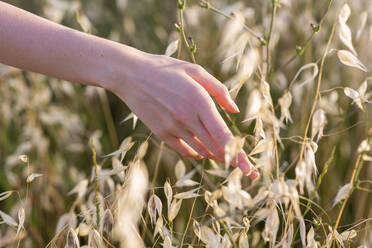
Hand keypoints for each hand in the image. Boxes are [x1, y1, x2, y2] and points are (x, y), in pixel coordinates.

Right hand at [110, 52, 258, 179]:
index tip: (250, 170)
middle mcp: (187, 118)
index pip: (223, 135)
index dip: (238, 155)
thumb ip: (219, 91)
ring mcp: (173, 128)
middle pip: (215, 148)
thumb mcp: (196, 71)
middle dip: (233, 160)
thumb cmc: (166, 69)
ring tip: (224, 154)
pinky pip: (185, 151)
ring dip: (216, 155)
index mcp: (199, 101)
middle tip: (246, 168)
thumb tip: (234, 111)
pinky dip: (197, 154)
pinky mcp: (162, 133)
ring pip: (202, 151)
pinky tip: (202, 150)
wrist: (131, 75)